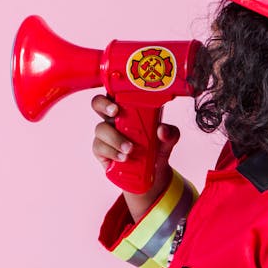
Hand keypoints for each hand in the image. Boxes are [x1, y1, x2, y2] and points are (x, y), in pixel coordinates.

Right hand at [91, 94, 180, 218]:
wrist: (153, 174)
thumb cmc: (156, 149)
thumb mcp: (168, 140)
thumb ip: (170, 133)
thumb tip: (162, 130)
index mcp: (129, 110)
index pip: (116, 94)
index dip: (113, 93)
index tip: (119, 102)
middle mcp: (114, 119)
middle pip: (98, 104)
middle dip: (103, 105)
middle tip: (115, 112)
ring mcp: (105, 135)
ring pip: (100, 129)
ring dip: (115, 138)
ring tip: (129, 150)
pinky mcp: (101, 151)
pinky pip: (99, 147)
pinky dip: (112, 152)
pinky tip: (123, 158)